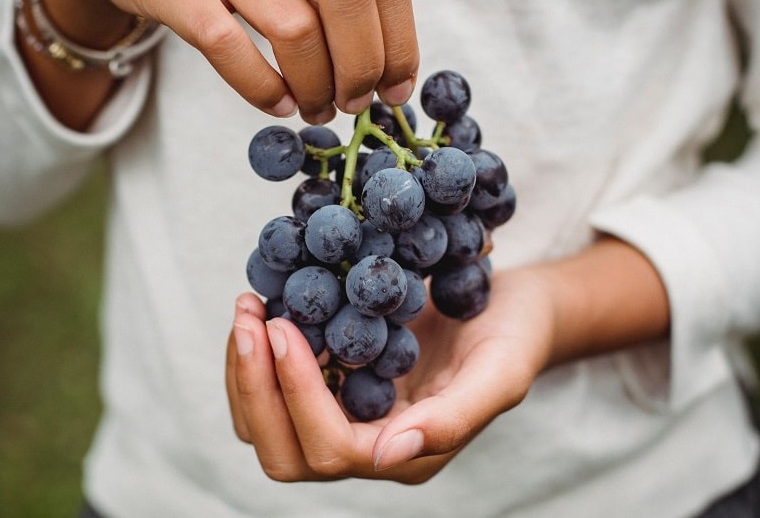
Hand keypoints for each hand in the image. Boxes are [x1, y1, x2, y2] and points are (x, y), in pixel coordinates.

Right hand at [39, 0, 418, 123]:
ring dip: (316, 86)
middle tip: (355, 102)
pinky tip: (277, 103)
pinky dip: (262, 89)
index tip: (397, 87)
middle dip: (361, 66)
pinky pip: (229, 47)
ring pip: (293, 28)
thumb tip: (388, 70)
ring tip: (316, 107)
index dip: (400, 41)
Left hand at [225, 237, 669, 482]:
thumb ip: (455, 419)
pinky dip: (259, 355)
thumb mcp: (501, 373)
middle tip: (249, 316)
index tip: (283, 327)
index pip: (332, 448)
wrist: (514, 309)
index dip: (298, 394)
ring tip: (248, 306)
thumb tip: (388, 455)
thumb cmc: (515, 338)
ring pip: (268, 425)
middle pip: (284, 449)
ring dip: (247, 370)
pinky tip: (265, 306)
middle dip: (256, 385)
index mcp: (406, 452)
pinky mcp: (336, 383)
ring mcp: (346, 415)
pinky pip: (277, 387)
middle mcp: (367, 444)